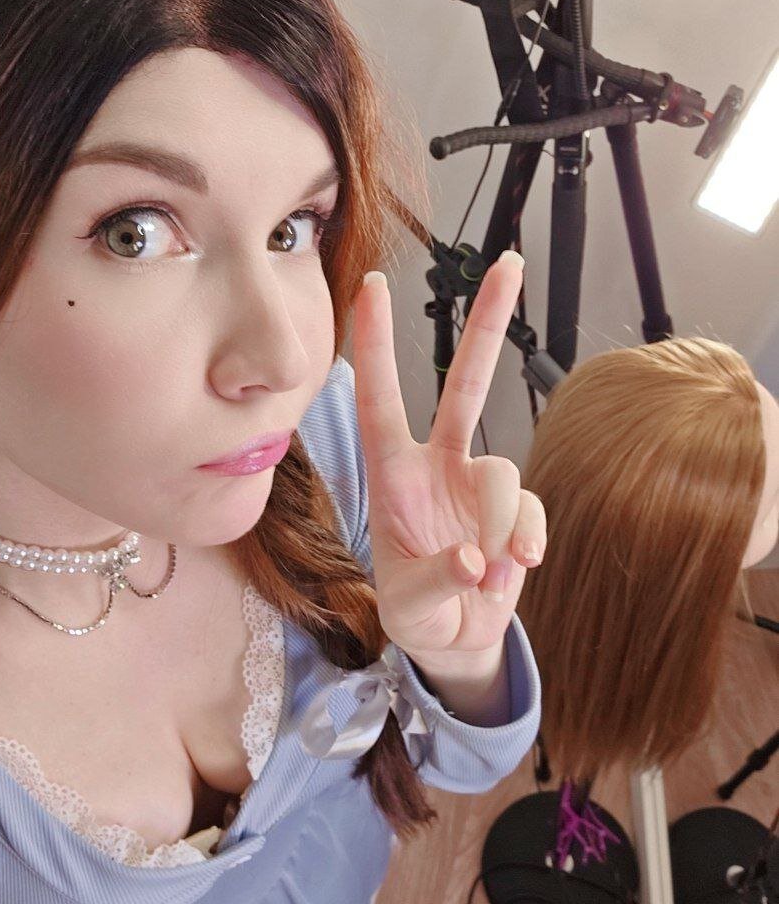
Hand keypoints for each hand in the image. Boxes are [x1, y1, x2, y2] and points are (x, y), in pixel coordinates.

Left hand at [350, 250, 546, 661]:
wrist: (458, 639)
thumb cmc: (417, 614)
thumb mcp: (406, 607)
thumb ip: (434, 580)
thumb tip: (476, 558)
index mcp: (393, 475)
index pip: (379, 400)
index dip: (374, 344)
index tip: (373, 284)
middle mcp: (439, 466)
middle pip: (465, 385)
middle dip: (486, 325)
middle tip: (508, 264)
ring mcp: (481, 486)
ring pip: (502, 469)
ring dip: (499, 523)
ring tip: (488, 574)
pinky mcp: (517, 511)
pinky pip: (530, 511)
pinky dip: (525, 541)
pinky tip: (515, 571)